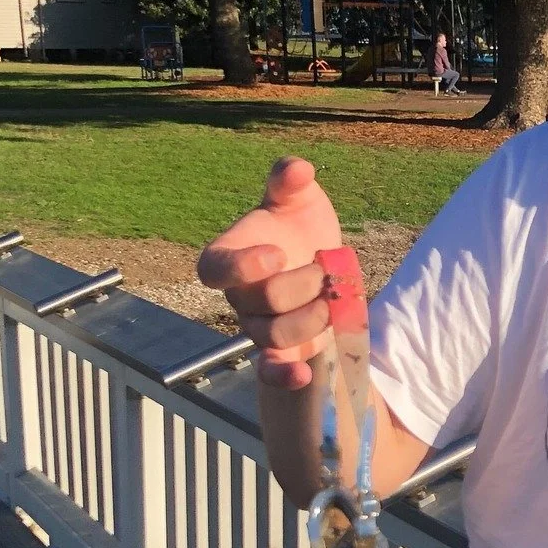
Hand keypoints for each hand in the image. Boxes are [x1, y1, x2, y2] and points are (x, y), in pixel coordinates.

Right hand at [197, 156, 345, 388]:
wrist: (325, 265)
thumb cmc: (301, 227)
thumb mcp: (300, 199)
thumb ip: (290, 181)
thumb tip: (297, 170)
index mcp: (230, 257)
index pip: (212, 268)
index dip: (240, 266)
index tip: (279, 253)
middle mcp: (237, 296)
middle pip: (257, 303)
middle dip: (299, 288)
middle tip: (327, 272)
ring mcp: (258, 326)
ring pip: (273, 336)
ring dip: (310, 319)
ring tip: (335, 300)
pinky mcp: (282, 351)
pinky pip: (271, 371)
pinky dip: (284, 377)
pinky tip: (304, 376)